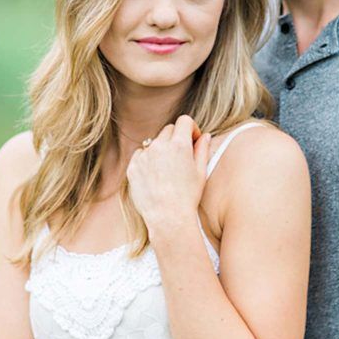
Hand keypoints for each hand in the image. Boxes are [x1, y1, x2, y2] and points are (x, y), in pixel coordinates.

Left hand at [126, 115, 210, 232]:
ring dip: (161, 149)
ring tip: (167, 171)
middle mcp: (160, 145)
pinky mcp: (133, 166)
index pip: (184, 121)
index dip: (191, 128)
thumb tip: (205, 136)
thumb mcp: (200, 172)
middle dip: (176, 138)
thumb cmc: (188, 197)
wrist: (168, 217)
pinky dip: (148, 160)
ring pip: (154, 142)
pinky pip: (141, 155)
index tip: (193, 140)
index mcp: (179, 144)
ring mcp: (144, 156)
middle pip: (169, 130)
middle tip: (181, 157)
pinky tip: (155, 176)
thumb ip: (202, 149)